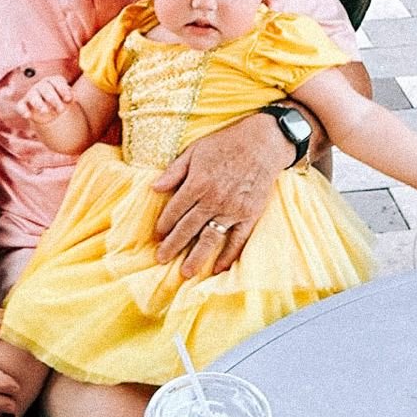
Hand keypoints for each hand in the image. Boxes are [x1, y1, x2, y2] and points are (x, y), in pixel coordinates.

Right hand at [18, 74, 73, 122]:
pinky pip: (20, 105)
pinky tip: (28, 116)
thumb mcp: (67, 98)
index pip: (57, 81)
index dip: (63, 89)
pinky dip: (23, 110)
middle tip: (61, 110)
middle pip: (45, 88)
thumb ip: (70, 97)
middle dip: (53, 99)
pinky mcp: (24, 103)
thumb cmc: (61, 101)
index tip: (69, 99)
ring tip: (45, 111)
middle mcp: (41, 85)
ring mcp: (31, 94)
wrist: (50, 109)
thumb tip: (72, 97)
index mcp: (53, 81)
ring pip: (33, 96)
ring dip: (39, 103)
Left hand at [152, 111, 286, 276]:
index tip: (157, 235)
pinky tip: (217, 268)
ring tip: (185, 272)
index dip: (163, 224)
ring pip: (209, 238)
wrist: (263, 143)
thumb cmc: (226, 144)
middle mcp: (213, 200)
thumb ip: (174, 171)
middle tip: (161, 259)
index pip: (174, 210)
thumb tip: (154, 188)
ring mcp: (232, 210)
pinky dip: (228, 255)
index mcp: (197, 184)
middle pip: (187, 228)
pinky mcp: (249, 215)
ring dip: (196, 257)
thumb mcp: (195, 151)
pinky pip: (237, 240)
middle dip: (172, 245)